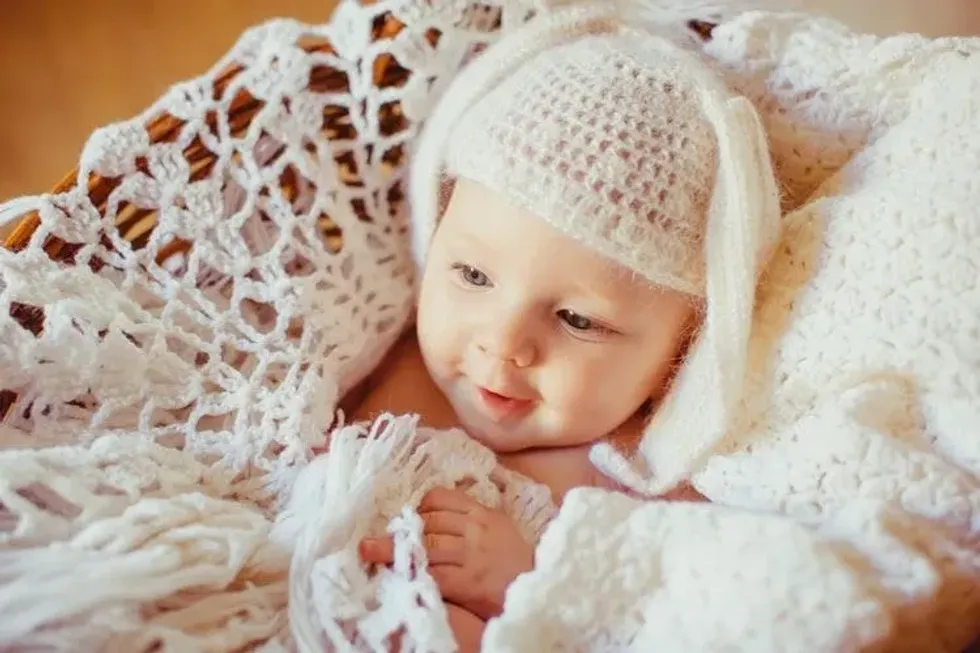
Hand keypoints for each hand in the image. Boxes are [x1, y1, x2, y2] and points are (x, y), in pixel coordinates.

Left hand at [359, 487, 533, 619]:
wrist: (537, 589)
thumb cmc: (516, 562)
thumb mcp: (499, 529)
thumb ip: (471, 519)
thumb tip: (433, 516)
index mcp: (482, 513)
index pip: (440, 498)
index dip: (418, 507)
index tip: (407, 519)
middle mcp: (476, 529)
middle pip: (429, 521)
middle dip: (401, 530)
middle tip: (375, 538)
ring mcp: (472, 554)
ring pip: (425, 544)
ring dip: (393, 549)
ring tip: (368, 550)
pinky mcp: (468, 581)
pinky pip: (434, 574)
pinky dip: (412, 572)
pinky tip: (395, 574)